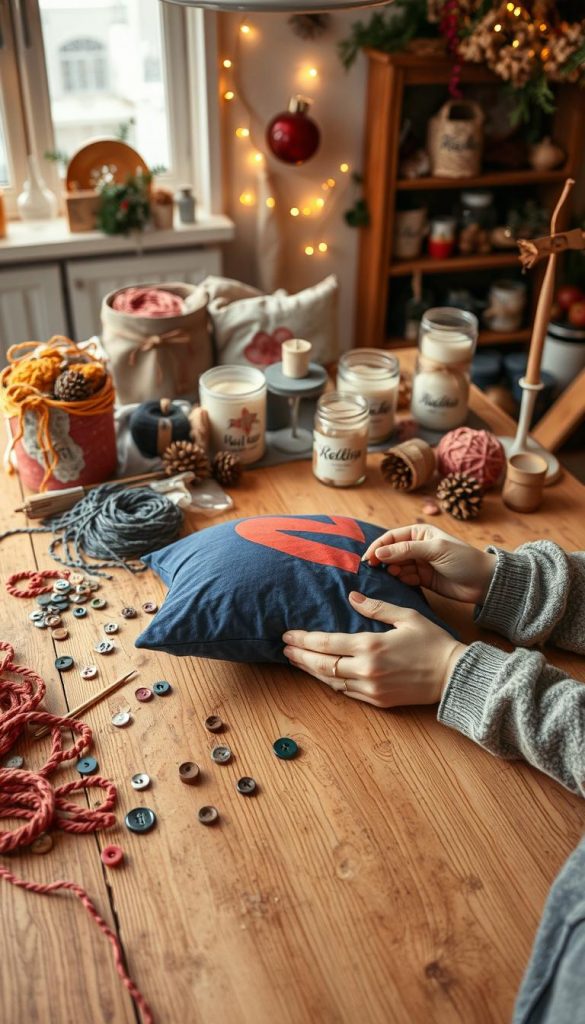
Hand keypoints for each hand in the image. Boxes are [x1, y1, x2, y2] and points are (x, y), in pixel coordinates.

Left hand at [282, 592, 466, 707]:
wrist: (453, 676)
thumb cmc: (432, 642)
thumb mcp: (406, 616)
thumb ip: (376, 608)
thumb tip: (352, 596)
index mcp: (370, 646)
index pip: (326, 644)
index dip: (303, 640)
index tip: (287, 635)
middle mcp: (366, 670)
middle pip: (321, 665)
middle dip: (300, 656)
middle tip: (284, 649)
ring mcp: (371, 688)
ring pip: (331, 681)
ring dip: (311, 671)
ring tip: (297, 661)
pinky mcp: (378, 701)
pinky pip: (347, 692)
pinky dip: (331, 683)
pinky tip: (322, 675)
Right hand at [362, 523, 495, 604]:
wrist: (484, 582)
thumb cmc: (463, 560)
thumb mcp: (435, 550)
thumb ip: (407, 550)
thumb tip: (379, 552)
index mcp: (421, 533)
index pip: (392, 537)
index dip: (379, 546)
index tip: (368, 558)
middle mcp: (418, 547)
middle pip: (392, 552)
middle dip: (382, 560)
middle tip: (374, 570)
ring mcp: (420, 564)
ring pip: (397, 566)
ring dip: (391, 571)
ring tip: (392, 575)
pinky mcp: (423, 580)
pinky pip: (405, 578)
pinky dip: (400, 580)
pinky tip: (400, 582)